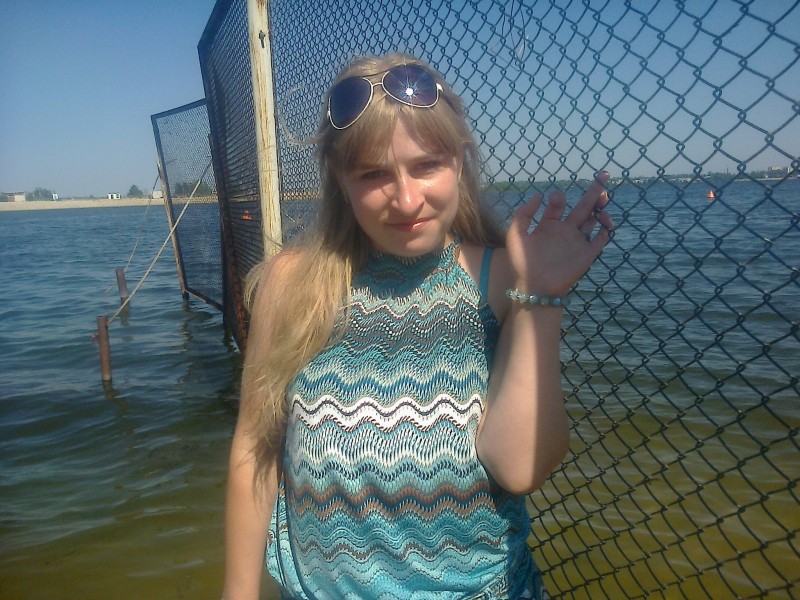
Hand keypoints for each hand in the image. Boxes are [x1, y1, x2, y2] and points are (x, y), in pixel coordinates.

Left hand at [506, 172, 613, 296]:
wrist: (535, 287)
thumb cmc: (523, 263)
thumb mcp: (516, 235)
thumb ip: (523, 214)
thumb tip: (538, 196)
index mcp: (549, 225)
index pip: (559, 204)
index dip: (559, 197)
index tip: (556, 199)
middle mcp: (565, 231)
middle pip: (583, 206)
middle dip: (593, 191)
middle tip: (603, 175)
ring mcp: (577, 242)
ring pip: (594, 219)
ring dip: (600, 207)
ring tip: (604, 197)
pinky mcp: (587, 254)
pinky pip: (600, 239)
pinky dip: (605, 229)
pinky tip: (604, 221)